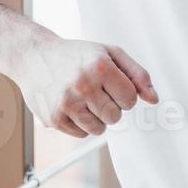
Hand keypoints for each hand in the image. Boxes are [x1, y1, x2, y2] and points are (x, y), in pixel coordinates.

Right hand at [10, 38, 157, 136]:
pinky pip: (81, 134)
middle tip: (95, 91)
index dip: (124, 94)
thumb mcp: (110, 54)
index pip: (130, 100)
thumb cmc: (76, 55)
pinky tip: (70, 105)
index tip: (112, 84)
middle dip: (110, 107)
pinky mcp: (54, 118)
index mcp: (100, 67)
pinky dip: (79, 123)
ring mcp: (66, 103)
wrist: (34, 56)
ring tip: (83, 99)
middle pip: (115, 117)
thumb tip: (153, 99)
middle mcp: (82, 85)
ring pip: (99, 129)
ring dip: (96, 117)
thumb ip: (137, 75)